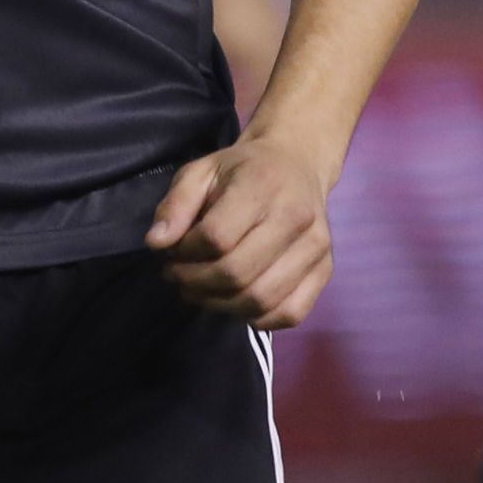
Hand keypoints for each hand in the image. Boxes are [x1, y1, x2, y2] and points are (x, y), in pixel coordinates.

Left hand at [146, 132, 336, 328]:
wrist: (297, 163)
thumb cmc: (242, 169)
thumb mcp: (200, 172)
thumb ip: (176, 205)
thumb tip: (156, 243)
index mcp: (263, 185)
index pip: (217, 237)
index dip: (185, 253)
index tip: (172, 251)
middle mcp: (296, 218)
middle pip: (237, 274)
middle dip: (196, 283)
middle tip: (178, 277)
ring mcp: (316, 248)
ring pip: (262, 300)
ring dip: (220, 305)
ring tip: (199, 292)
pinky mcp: (326, 271)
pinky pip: (290, 314)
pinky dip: (256, 319)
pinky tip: (234, 302)